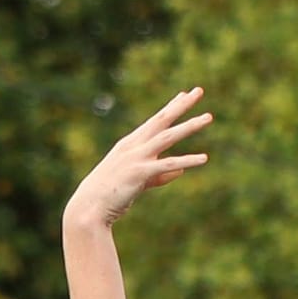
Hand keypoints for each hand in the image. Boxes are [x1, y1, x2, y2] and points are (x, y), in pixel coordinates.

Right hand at [66, 88, 211, 229]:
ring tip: (209, 117)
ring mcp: (136, 158)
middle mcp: (134, 146)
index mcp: (130, 144)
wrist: (88, 207)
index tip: (185, 93)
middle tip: (199, 91)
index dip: (171, 106)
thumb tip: (181, 171)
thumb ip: (160, 175)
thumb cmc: (110, 194)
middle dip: (181, 105)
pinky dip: (187, 161)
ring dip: (189, 126)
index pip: (155, 121)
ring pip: (168, 137)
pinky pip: (168, 165)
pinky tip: (204, 159)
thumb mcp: (137, 181)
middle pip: (162, 120)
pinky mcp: (140, 173)